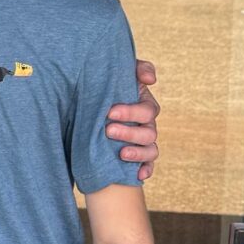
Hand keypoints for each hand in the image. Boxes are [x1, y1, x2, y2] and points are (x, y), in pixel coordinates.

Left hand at [106, 58, 160, 183]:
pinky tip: (137, 175)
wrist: (92, 105)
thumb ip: (138, 68)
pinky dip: (146, 170)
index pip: (148, 110)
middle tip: (108, 130)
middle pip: (148, 133)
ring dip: (137, 153)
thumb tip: (150, 80)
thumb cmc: (109, 86)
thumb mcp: (121, 72)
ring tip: (120, 154)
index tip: (110, 112)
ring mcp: (144, 143)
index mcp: (145, 106)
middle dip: (129, 133)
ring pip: (151, 150)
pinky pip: (149, 166)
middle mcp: (147, 125)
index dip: (131, 112)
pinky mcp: (138, 157)